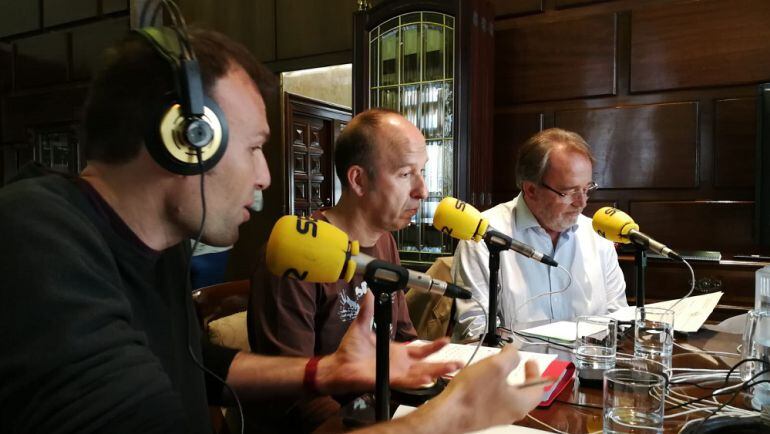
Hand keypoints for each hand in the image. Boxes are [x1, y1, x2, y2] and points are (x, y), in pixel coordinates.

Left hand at [317, 290, 462, 394]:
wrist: (338, 365)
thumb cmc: (349, 350)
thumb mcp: (361, 325)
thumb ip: (368, 309)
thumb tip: (369, 291)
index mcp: (398, 353)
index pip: (421, 350)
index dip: (434, 346)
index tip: (447, 339)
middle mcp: (400, 365)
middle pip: (427, 365)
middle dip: (444, 363)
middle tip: (459, 362)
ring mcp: (396, 374)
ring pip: (422, 374)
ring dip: (437, 371)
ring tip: (452, 368)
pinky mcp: (388, 380)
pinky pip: (406, 381)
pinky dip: (418, 380)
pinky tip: (429, 377)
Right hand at [420, 346, 544, 432]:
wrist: (447, 413)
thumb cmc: (472, 394)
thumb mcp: (496, 366)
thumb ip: (511, 356)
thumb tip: (514, 352)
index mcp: (520, 403)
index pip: (538, 389)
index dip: (536, 373)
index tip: (531, 362)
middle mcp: (510, 413)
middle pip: (523, 394)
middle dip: (521, 376)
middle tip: (516, 364)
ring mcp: (495, 416)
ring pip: (507, 396)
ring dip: (505, 381)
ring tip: (496, 368)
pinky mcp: (481, 415)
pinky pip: (493, 400)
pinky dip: (492, 388)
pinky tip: (480, 380)